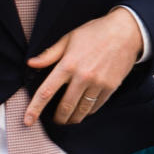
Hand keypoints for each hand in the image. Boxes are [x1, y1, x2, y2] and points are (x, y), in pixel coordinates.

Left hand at [24, 7, 142, 126]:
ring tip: (68, 119)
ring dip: (73, 119)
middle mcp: (82, 76)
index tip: (28, 121)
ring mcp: (98, 83)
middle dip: (58, 118)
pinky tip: (83, 110)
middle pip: (65, 107)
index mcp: (68, 64)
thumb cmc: (94, 33)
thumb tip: (30, 63)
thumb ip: (49, 54)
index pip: (46, 91)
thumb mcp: (68, 39)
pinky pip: (96, 106)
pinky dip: (87, 111)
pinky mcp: (110, 87)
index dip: (35, 108)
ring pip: (81, 110)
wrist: (126, 32)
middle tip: (55, 120)